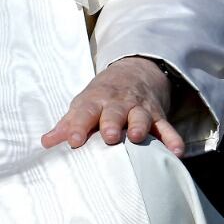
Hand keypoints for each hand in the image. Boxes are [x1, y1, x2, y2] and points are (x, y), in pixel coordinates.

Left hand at [40, 57, 183, 155]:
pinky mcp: (158, 116)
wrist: (135, 72)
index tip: (73, 140)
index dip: (78, 126)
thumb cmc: (102, 96)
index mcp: (96, 101)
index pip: (84, 112)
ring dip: (139, 126)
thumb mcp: (83, 104)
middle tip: (109, 137)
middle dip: (111, 124)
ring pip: (141, 117)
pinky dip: (173, 139)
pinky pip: (167, 128)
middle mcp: (118, 104)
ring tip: (137, 137)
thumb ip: (67, 125)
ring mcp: (140, 109)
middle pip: (114, 113)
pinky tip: (177, 152)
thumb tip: (46, 143)